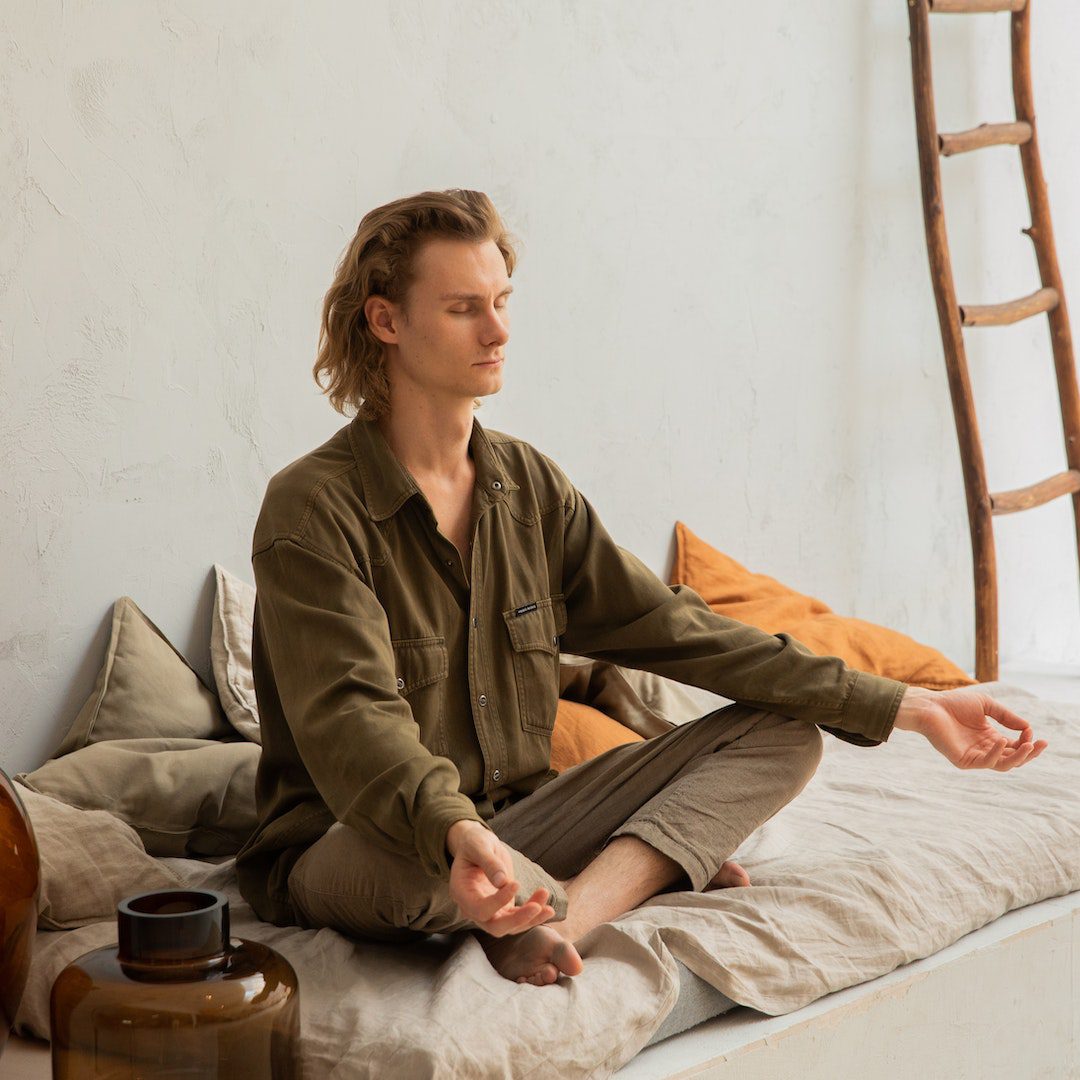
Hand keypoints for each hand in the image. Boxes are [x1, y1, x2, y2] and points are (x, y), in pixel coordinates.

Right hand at [445, 820, 555, 935]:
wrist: (479, 846)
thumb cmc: (475, 843)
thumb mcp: (479, 846)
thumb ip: (489, 863)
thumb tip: (502, 882)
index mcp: (461, 892)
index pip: (479, 908)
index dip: (498, 901)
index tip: (516, 883)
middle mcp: (473, 908)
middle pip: (494, 927)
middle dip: (517, 920)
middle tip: (537, 907)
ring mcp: (489, 911)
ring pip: (510, 926)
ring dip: (530, 918)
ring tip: (548, 907)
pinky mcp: (503, 909)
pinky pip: (519, 918)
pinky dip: (533, 913)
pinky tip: (546, 904)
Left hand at [894, 686, 1048, 769]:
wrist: (929, 705)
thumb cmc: (953, 703)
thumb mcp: (986, 705)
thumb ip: (1006, 716)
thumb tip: (1028, 727)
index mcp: (990, 738)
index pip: (1015, 747)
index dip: (1026, 741)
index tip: (1031, 730)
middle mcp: (984, 749)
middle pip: (1013, 758)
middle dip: (1029, 752)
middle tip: (1042, 744)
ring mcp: (974, 756)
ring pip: (1003, 764)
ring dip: (1019, 756)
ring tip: (1029, 745)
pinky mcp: (964, 760)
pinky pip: (986, 762)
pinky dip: (997, 753)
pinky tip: (1001, 741)